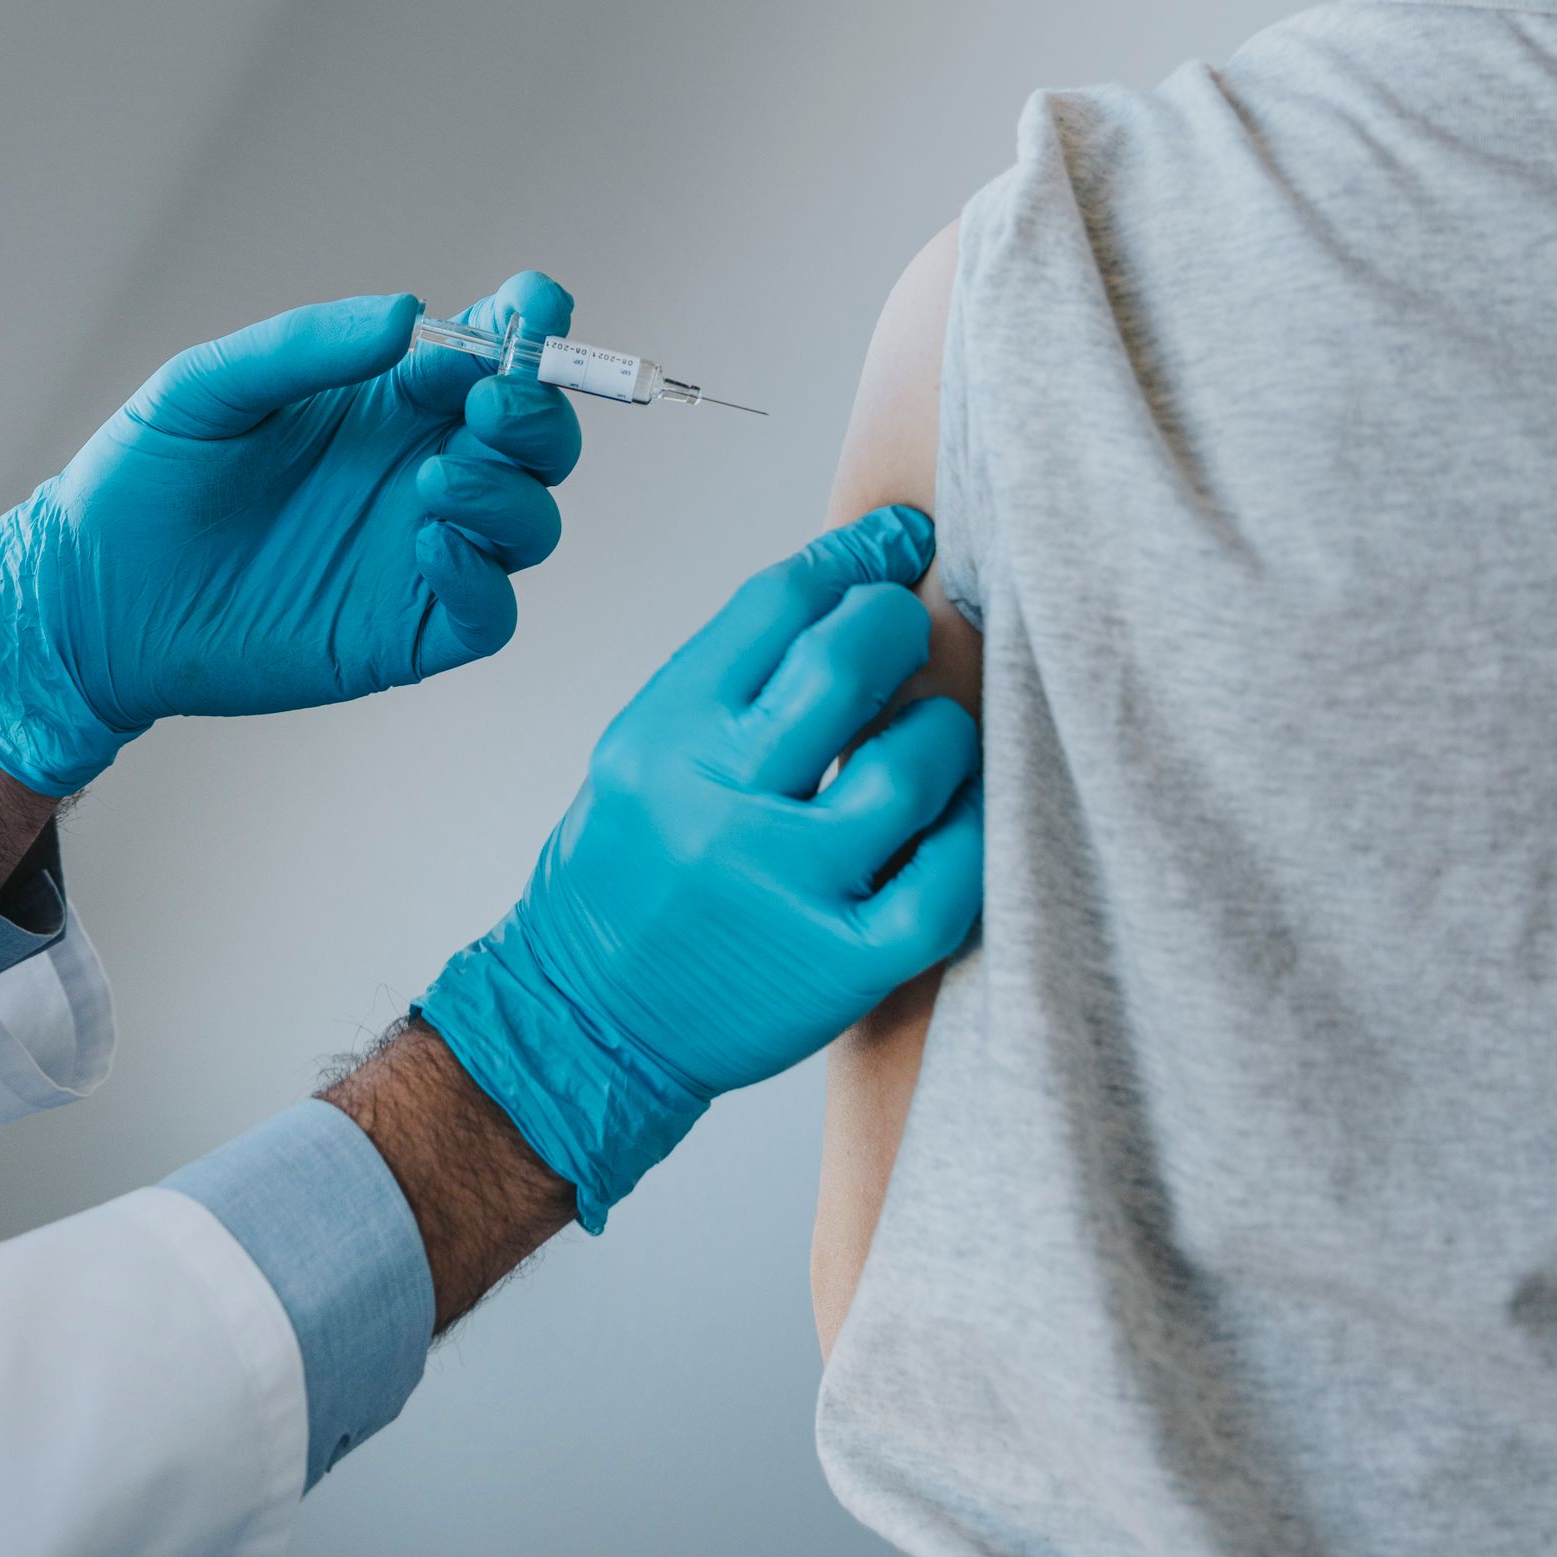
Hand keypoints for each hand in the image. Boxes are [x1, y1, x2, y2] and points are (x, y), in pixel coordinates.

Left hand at [0, 274, 584, 796]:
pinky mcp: (403, 632)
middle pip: (534, 439)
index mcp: (384, 401)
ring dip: (508, 491)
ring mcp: (416, 554)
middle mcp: (416, 470)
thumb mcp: (209, 387)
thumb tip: (410, 315)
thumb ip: (307, 346)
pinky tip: (428, 543)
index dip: (529, 326)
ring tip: (433, 479)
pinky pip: (489, 611)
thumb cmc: (143, 482)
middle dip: (538, 411)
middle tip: (491, 399)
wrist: (89, 597)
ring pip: (527, 521)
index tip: (532, 306)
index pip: (491, 354)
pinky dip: (484, 576)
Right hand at [416, 507, 984, 1228]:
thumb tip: (848, 591)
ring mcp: (785, 883)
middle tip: (915, 631)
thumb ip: (734, 681)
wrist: (586, 1018)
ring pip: (914, 766)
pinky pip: (948, 881)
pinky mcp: (842, 963)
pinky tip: (958, 818)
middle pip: (849, 661)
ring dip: (944, 732)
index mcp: (665, 733)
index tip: (900, 539)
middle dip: (901, 625)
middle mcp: (720, 799)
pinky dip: (970, 836)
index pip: (777, 601)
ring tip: (934, 735)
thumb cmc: (628, 876)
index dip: (854, 555)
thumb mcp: (644, 750)